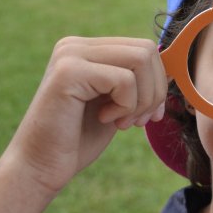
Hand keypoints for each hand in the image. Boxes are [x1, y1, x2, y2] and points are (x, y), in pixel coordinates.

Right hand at [5, 37, 166, 193]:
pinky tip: (104, 120)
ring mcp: (70, 54)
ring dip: (142, 100)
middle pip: (146, 50)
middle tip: (137, 121)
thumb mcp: (116, 103)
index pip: (144, 48)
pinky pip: (124, 80)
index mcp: (86, 49)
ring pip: (141, 60)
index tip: (148, 115)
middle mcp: (75, 45)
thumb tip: (172, 67)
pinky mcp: (69, 71)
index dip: (158, 82)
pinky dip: (126, 106)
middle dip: (155, 91)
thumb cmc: (78, 140)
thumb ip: (136, 81)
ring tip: (121, 122)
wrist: (40, 167)